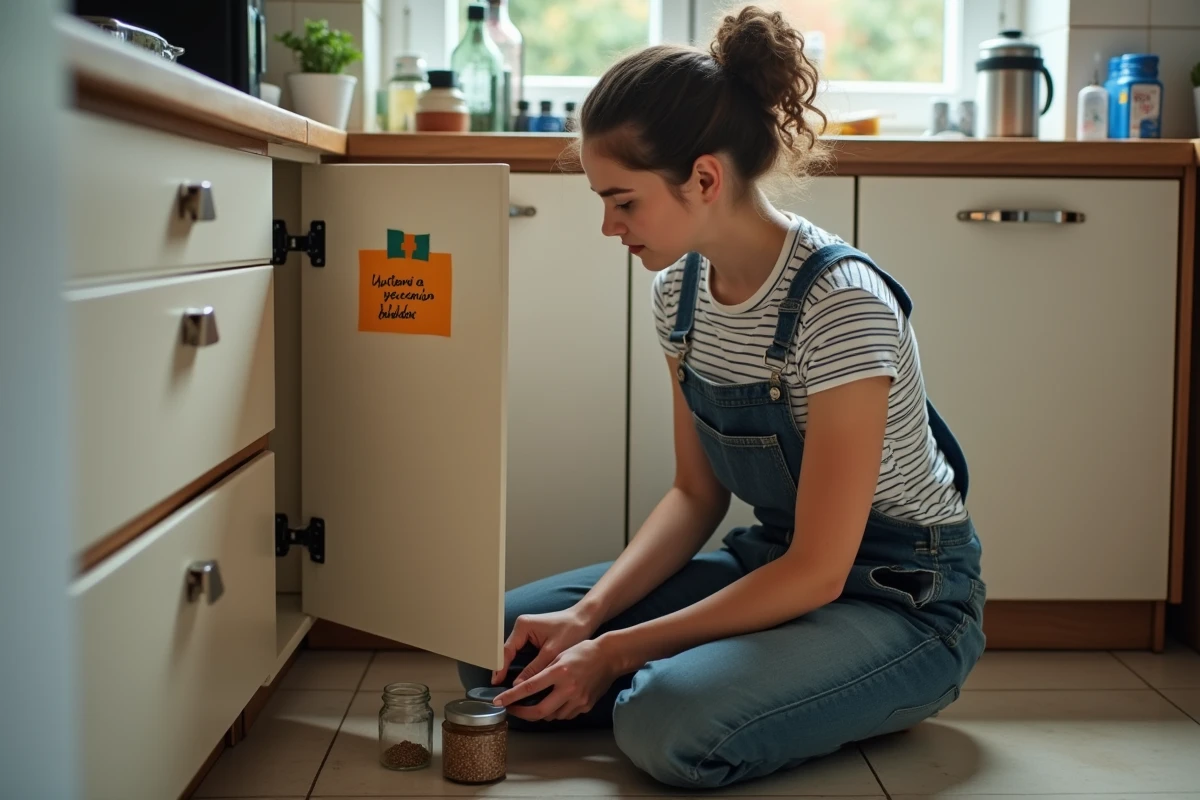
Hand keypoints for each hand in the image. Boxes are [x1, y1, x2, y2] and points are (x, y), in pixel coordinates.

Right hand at [492, 607, 596, 685]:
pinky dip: (521, 666)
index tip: (496, 684)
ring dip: (511, 668)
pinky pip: (522, 654)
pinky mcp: (532, 638)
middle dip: (503, 670)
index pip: (506, 650)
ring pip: (514, 654)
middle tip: (499, 689)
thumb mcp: (552, 652)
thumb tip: (518, 687)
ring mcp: (526, 632)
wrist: (585, 619)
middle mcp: (521, 627)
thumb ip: (534, 669)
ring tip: (507, 688)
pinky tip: (520, 680)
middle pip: (507, 652)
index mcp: (523, 626)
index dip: (500, 668)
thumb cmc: (572, 630)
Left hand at [492, 637, 623, 721]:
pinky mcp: (585, 706)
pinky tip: (552, 703)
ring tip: (532, 705)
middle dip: (522, 713)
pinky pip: (565, 715)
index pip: (529, 688)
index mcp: (559, 672)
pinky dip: (555, 712)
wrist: (610, 657)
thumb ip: (544, 672)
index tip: (499, 701)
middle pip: (539, 710)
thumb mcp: (560, 655)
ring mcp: (578, 700)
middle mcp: (568, 689)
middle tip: (512, 710)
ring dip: (540, 713)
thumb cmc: (583, 651)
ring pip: (551, 716)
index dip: (511, 697)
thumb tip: (527, 687)